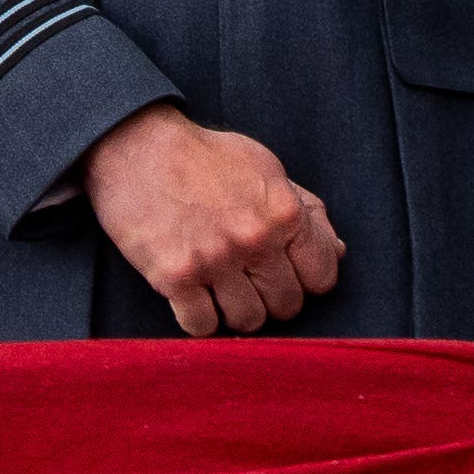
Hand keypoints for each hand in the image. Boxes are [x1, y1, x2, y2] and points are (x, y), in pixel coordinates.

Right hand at [78, 103, 344, 334]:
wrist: (136, 147)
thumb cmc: (204, 157)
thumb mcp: (265, 169)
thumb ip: (306, 210)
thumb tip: (337, 251)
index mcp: (283, 212)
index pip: (322, 277)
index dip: (306, 279)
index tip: (285, 272)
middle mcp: (253, 239)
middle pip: (286, 306)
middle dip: (271, 298)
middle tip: (249, 281)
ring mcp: (213, 260)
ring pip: (248, 322)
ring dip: (236, 311)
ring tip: (221, 289)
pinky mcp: (174, 277)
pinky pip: (202, 326)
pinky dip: (199, 318)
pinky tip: (193, 296)